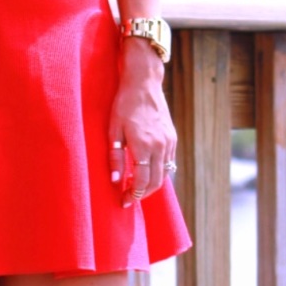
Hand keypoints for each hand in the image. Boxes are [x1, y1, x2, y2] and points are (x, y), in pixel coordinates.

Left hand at [108, 43, 176, 205]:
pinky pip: (169, 162)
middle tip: (128, 198)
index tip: (123, 201)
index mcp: (143, 146)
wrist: (144, 83)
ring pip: (165, 174)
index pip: (141, 181)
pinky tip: (147, 171)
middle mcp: (160, 147)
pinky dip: (159, 172)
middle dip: (142, 194)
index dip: (132, 195)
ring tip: (136, 187)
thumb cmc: (124, 104)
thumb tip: (115, 181)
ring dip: (151, 185)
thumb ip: (115, 157)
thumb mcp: (113, 130)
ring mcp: (168, 142)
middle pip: (155, 182)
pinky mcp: (172, 137)